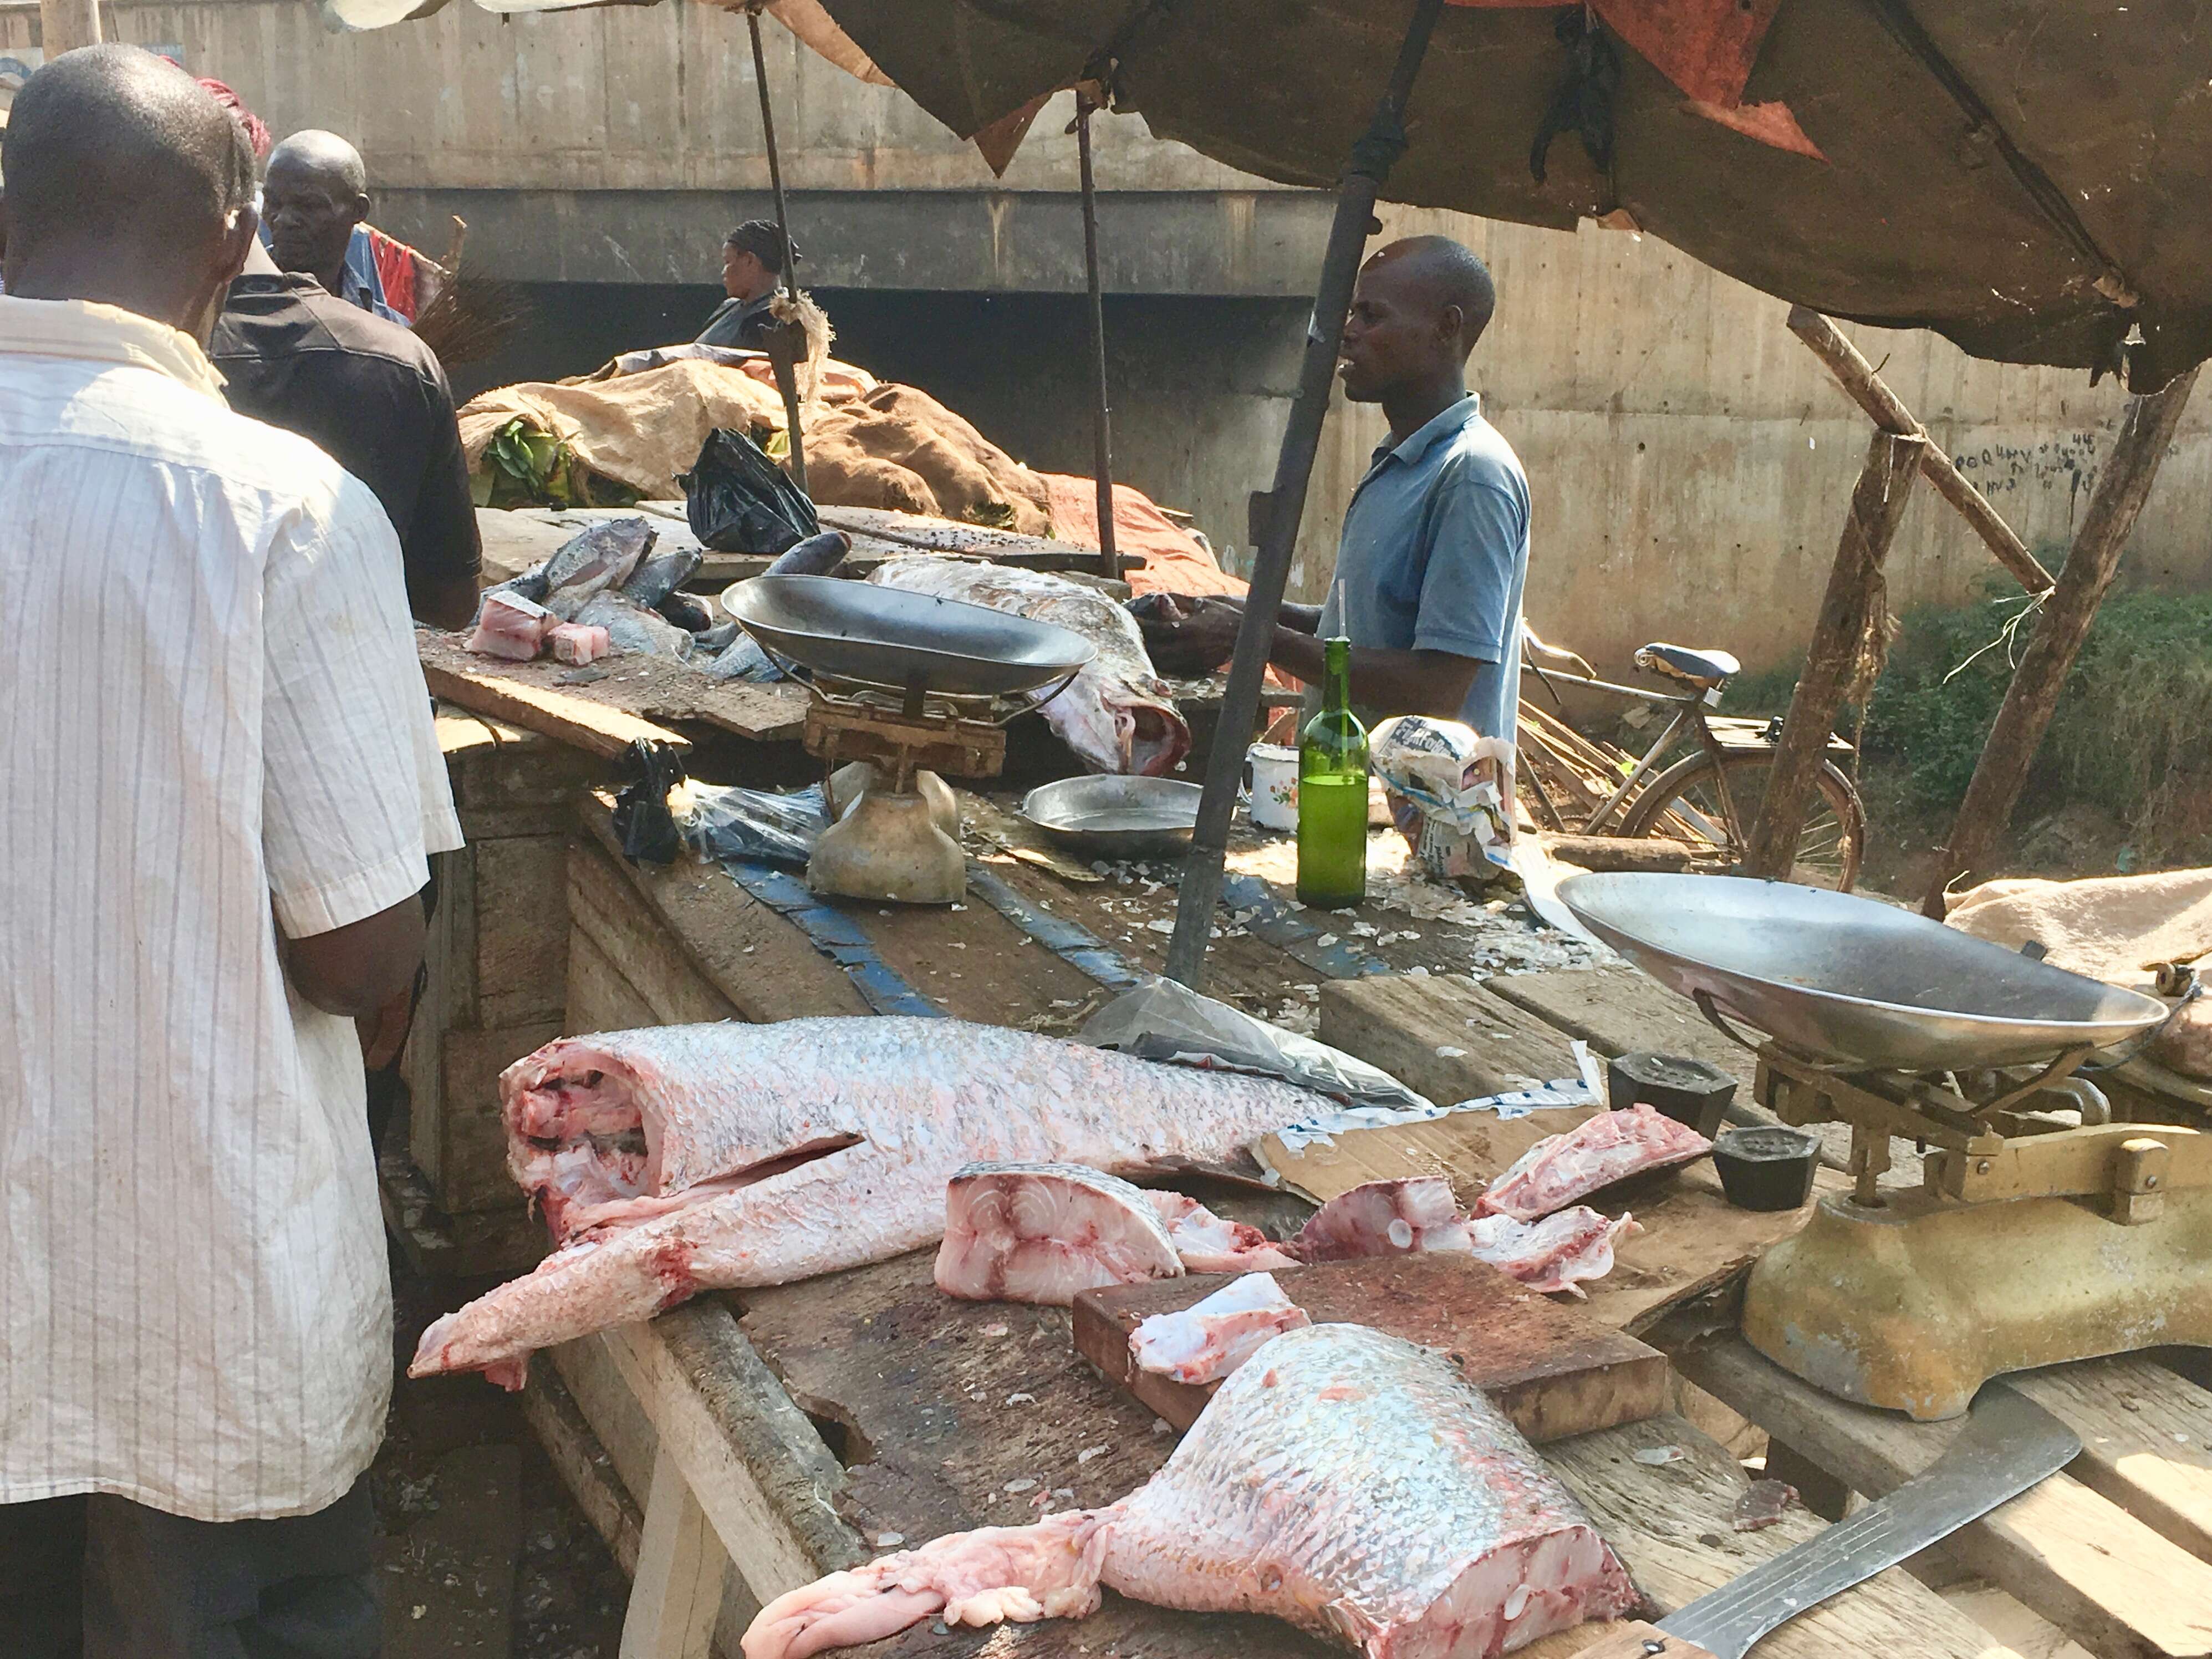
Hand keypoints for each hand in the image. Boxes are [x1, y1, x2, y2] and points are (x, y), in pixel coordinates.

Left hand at [1130, 592, 1246, 676]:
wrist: (1248, 635)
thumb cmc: (1225, 614)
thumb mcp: (1202, 603)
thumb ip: (1179, 602)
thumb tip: (1158, 596)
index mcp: (1189, 628)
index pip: (1156, 630)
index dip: (1140, 626)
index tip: (1128, 621)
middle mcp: (1189, 647)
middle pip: (1155, 650)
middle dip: (1140, 644)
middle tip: (1127, 637)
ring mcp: (1194, 660)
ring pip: (1163, 663)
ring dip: (1148, 657)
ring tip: (1137, 649)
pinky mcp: (1198, 668)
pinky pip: (1174, 668)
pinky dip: (1162, 664)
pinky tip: (1154, 658)